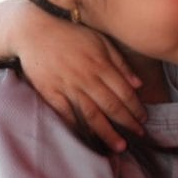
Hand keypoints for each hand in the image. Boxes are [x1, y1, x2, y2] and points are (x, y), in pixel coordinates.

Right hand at [18, 19, 146, 151]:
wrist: (34, 31)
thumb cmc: (71, 35)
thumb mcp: (100, 41)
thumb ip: (120, 62)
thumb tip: (138, 85)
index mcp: (101, 65)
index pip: (124, 92)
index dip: (136, 108)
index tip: (144, 119)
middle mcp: (86, 78)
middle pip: (111, 106)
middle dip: (127, 123)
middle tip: (139, 136)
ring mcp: (68, 87)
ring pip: (91, 114)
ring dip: (107, 132)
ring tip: (119, 146)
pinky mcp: (51, 92)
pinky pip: (66, 114)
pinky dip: (78, 128)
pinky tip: (88, 139)